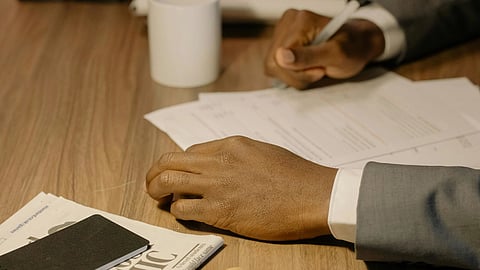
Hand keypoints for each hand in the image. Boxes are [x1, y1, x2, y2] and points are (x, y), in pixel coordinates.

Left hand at [146, 136, 336, 240]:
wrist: (315, 195)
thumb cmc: (296, 175)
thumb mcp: (263, 152)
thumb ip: (237, 156)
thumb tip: (220, 164)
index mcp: (230, 145)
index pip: (190, 151)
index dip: (179, 164)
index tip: (177, 173)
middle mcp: (218, 162)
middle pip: (169, 162)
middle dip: (154, 173)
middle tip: (152, 184)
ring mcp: (217, 186)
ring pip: (168, 182)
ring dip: (157, 191)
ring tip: (157, 198)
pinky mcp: (220, 211)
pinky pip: (183, 208)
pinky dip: (177, 211)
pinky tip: (184, 213)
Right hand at [265, 9, 384, 88]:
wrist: (358, 44)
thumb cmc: (353, 48)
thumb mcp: (336, 56)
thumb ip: (307, 56)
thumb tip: (280, 57)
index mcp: (301, 21)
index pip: (279, 57)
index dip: (297, 71)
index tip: (320, 70)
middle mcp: (288, 23)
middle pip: (273, 62)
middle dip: (296, 75)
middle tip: (319, 71)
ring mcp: (283, 32)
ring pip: (273, 66)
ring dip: (295, 76)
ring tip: (315, 69)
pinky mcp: (282, 42)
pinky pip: (276, 66)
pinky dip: (292, 74)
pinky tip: (307, 68)